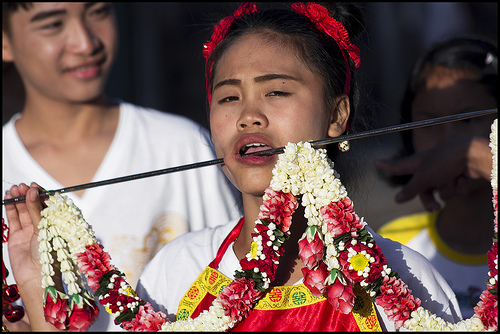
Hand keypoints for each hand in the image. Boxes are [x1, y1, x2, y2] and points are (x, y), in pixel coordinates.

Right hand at [3, 182, 59, 330]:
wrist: (38, 277)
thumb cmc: (50, 254)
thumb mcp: (46, 228)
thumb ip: (37, 210)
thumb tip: (33, 191)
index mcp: (56, 223)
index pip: (47, 204)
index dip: (41, 194)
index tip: (35, 185)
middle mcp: (43, 226)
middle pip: (34, 205)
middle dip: (28, 194)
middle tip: (22, 186)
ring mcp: (30, 231)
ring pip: (22, 210)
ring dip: (18, 199)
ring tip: (14, 189)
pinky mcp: (17, 237)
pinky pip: (13, 219)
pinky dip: (10, 208)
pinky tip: (8, 198)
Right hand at [375, 137, 491, 210]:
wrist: (472, 154)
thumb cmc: (444, 162)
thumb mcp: (423, 179)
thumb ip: (410, 191)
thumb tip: (396, 200)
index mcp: (417, 163)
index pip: (397, 167)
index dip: (386, 166)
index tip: (376, 162)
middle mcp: (429, 167)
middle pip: (423, 189)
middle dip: (430, 199)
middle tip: (435, 207)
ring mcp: (444, 171)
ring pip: (441, 191)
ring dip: (448, 190)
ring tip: (453, 180)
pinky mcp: (458, 174)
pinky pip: (455, 188)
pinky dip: (459, 186)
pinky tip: (462, 177)